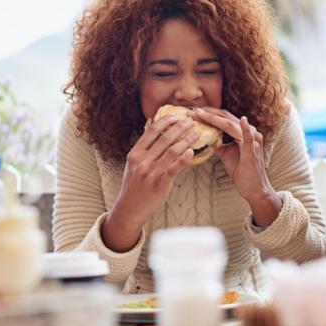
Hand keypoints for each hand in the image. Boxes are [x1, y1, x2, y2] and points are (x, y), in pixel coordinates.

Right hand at [111, 115, 196, 230]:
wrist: (128, 210)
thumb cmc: (133, 186)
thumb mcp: (133, 165)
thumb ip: (144, 150)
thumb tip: (154, 131)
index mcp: (135, 154)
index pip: (152, 131)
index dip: (166, 121)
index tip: (177, 116)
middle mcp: (141, 161)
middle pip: (164, 139)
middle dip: (180, 127)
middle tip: (191, 121)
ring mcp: (150, 173)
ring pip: (172, 151)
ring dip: (186, 140)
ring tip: (196, 133)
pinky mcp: (160, 184)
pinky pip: (174, 168)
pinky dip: (184, 159)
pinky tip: (192, 152)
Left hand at [192, 108, 271, 202]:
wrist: (254, 189)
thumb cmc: (242, 172)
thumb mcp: (227, 155)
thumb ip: (220, 145)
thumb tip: (208, 139)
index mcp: (243, 133)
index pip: (224, 119)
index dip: (209, 114)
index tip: (194, 112)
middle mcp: (249, 133)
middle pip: (226, 118)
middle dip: (208, 113)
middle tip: (193, 110)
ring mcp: (252, 141)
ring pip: (231, 125)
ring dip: (214, 118)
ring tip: (200, 114)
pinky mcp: (253, 151)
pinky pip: (249, 138)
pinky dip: (246, 129)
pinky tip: (243, 120)